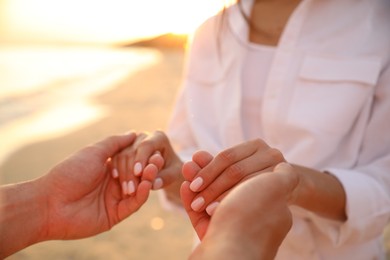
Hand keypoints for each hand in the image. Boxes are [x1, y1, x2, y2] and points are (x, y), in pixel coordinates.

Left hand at [39, 133, 156, 239]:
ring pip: (138, 189)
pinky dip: (142, 194)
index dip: (142, 156)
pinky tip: (146, 185)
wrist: (51, 202)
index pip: (132, 160)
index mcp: (108, 168)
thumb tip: (134, 133)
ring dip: (147, 180)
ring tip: (153, 170)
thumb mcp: (94, 152)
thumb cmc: (70, 173)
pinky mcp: (116, 214)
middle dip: (148, 167)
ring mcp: (115, 199)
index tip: (153, 149)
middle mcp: (113, 183)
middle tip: (157, 160)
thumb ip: (115, 143)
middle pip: (138, 175)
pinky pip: (134, 204)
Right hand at [113, 131, 183, 204]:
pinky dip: (115, 169)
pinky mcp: (121, 149)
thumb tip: (154, 184)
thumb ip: (165, 178)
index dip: (141, 158)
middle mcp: (143, 136)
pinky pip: (114, 158)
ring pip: (121, 155)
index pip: (146, 145)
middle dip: (131, 171)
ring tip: (127, 191)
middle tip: (132, 189)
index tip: (138, 173)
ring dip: (122, 173)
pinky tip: (118, 182)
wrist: (165, 169)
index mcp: (159, 137)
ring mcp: (130, 142)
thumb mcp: (174, 174)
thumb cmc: (172, 170)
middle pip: (132, 151)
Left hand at [183, 139, 284, 212]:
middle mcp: (269, 152)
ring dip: (224, 197)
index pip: (225, 157)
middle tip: (195, 204)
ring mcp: (280, 166)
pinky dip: (240, 202)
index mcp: (254, 145)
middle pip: (235, 170)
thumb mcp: (230, 174)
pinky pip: (259, 192)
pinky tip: (226, 214)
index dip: (207, 172)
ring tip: (207, 211)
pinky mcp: (288, 180)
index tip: (191, 187)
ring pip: (246, 182)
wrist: (285, 197)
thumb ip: (211, 167)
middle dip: (212, 187)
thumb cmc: (252, 185)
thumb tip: (192, 159)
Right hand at [183, 159, 297, 259]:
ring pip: (212, 199)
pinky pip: (201, 216)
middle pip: (228, 186)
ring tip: (186, 168)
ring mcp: (233, 229)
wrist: (229, 257)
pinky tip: (185, 187)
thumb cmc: (252, 219)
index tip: (219, 156)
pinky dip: (191, 200)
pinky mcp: (214, 239)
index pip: (249, 177)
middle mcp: (253, 217)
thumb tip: (284, 165)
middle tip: (194, 161)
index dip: (231, 166)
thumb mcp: (277, 189)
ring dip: (199, 182)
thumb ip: (284, 175)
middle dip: (210, 172)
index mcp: (270, 206)